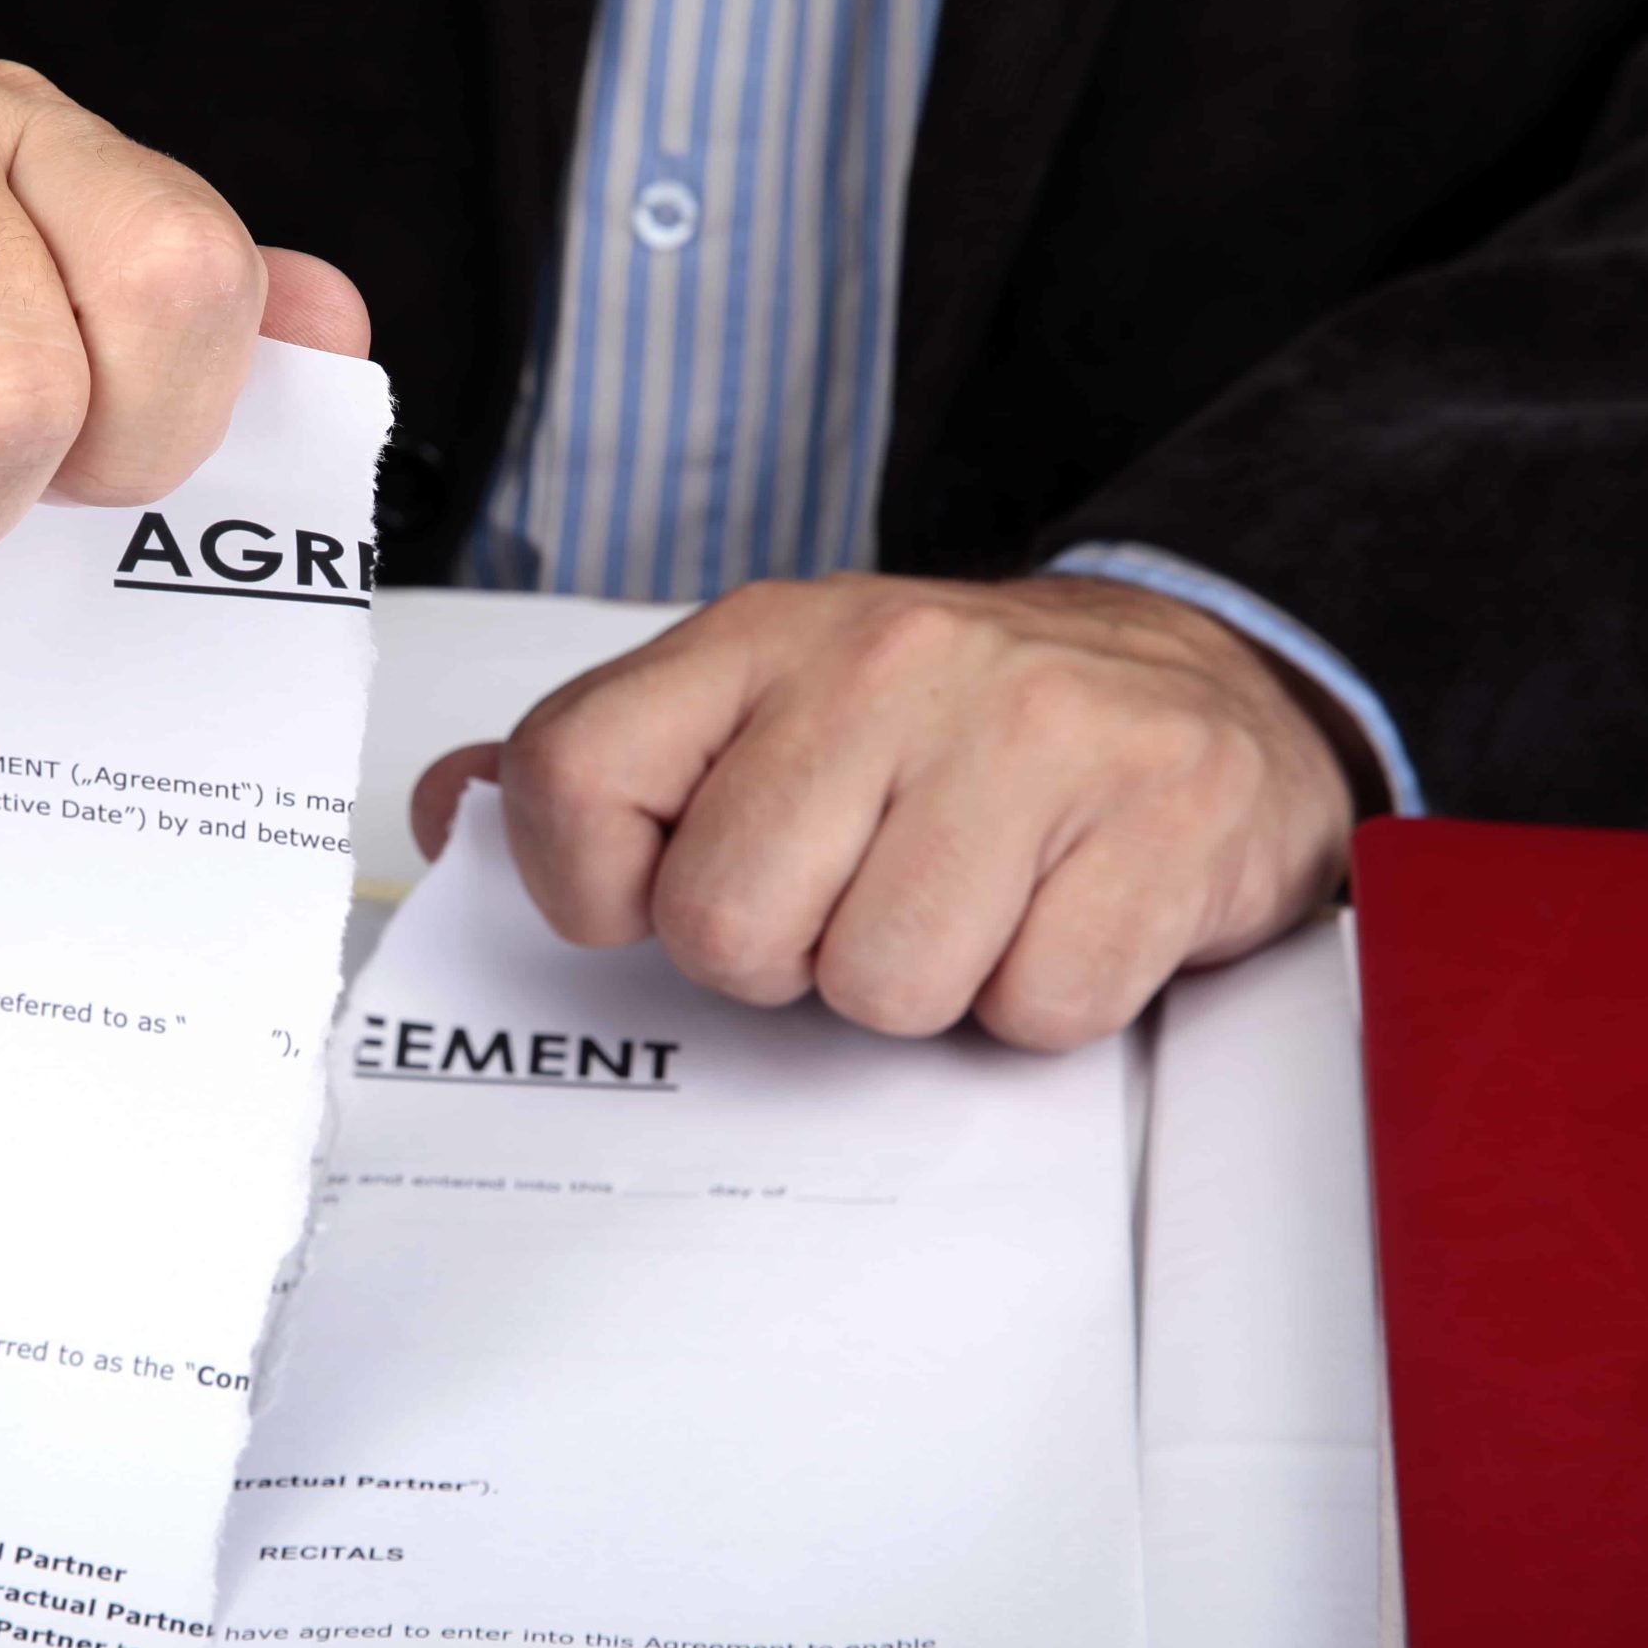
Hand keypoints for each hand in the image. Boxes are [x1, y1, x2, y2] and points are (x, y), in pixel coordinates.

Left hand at [412, 576, 1358, 1050]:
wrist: (1196, 690)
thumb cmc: (950, 731)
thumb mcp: (763, 709)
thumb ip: (602, 767)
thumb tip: (450, 820)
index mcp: (761, 636)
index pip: (573, 777)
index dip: (594, 889)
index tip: (661, 894)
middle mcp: (890, 660)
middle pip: (728, 926)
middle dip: (789, 959)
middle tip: (857, 899)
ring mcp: (1035, 733)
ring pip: (883, 989)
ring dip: (923, 987)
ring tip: (967, 903)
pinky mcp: (1162, 818)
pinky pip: (1035, 1010)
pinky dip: (1041, 1002)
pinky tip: (1057, 915)